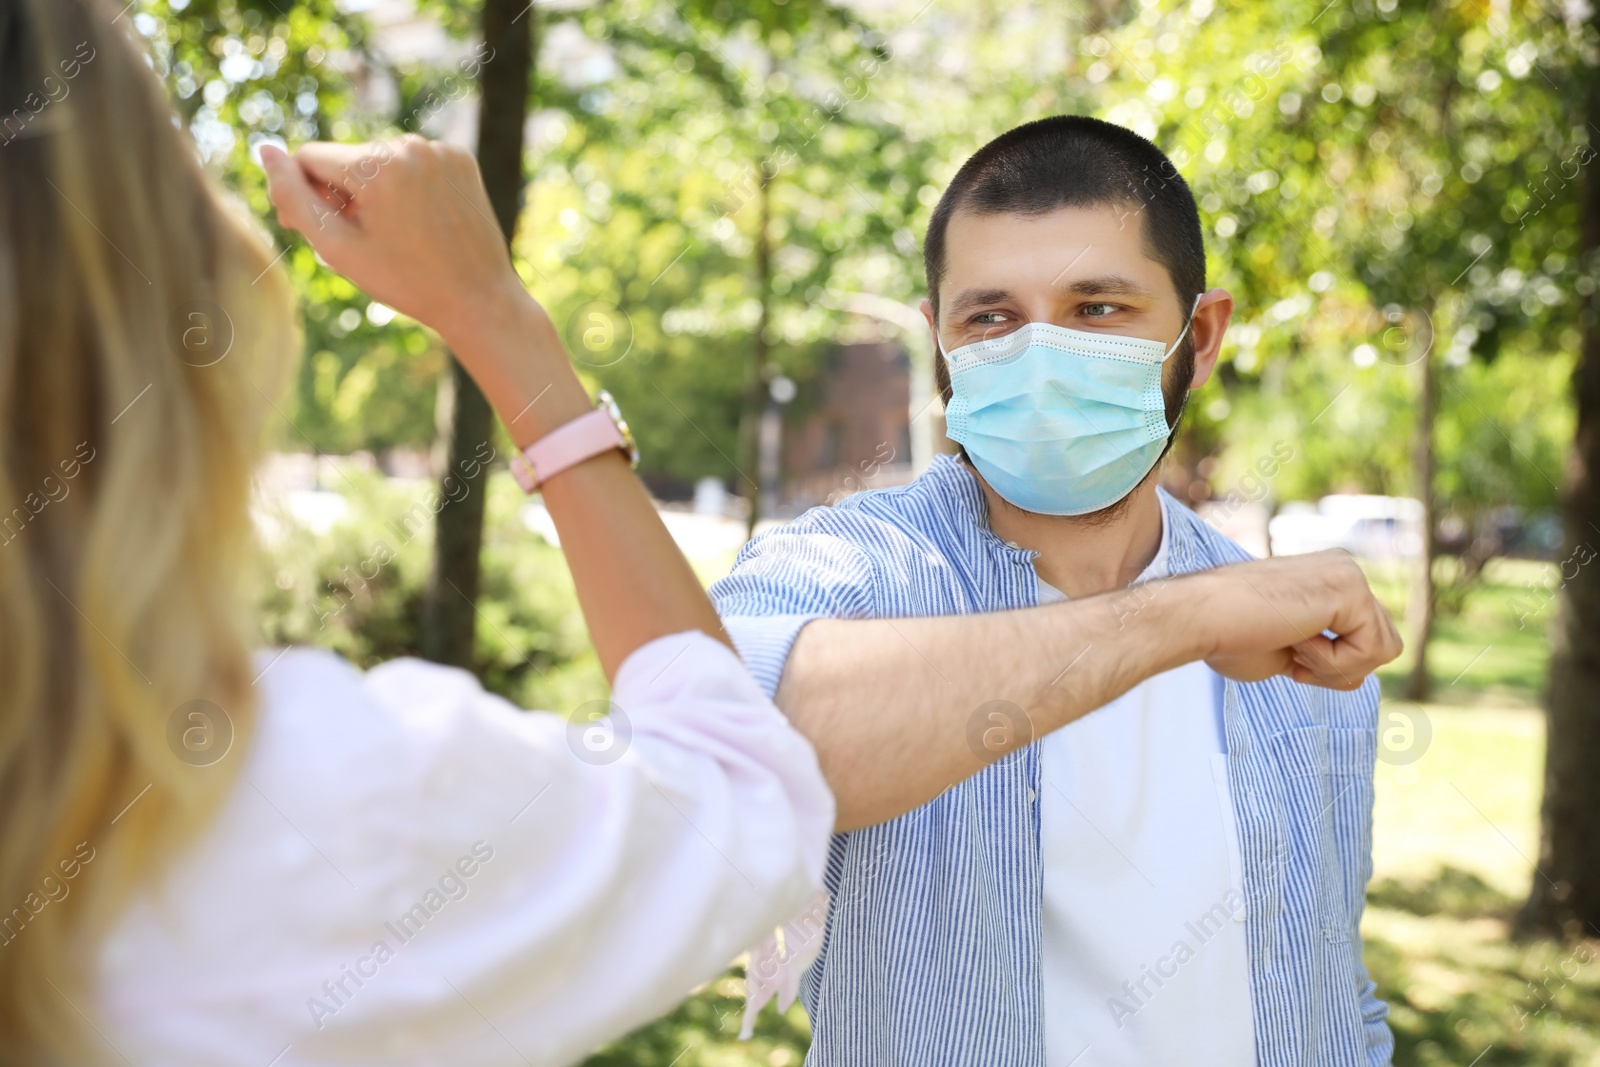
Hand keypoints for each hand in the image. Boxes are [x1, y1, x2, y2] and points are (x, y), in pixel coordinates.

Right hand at [260, 136, 525, 342]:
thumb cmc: (405, 281)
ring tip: (394, 234)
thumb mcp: (337, 247)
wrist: (479, 299)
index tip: (317, 229)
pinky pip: (414, 163)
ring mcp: (439, 149)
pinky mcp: (461, 158)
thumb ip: (294, 198)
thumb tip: (266, 150)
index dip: (306, 194)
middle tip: (361, 240)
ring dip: (375, 190)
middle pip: (346, 159)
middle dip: (342, 193)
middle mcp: (409, 145)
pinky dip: (408, 187)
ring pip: (380, 160)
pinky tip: (421, 222)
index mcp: (375, 165)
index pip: (310, 158)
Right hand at [1195, 550, 1403, 690]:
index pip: (1366, 640)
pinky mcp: (1349, 587)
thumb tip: (1359, 677)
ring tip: (1291, 642)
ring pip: (1383, 650)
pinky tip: (1294, 636)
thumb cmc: (1227, 636)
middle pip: (1384, 646)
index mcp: (1330, 578)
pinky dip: (1330, 661)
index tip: (1284, 648)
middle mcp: (1346, 569)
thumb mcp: (1291, 653)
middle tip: (1291, 650)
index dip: (1328, 664)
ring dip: (1334, 666)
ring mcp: (1349, 574)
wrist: (1197, 618)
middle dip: (1340, 667)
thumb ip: (1328, 654)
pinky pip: (1370, 651)